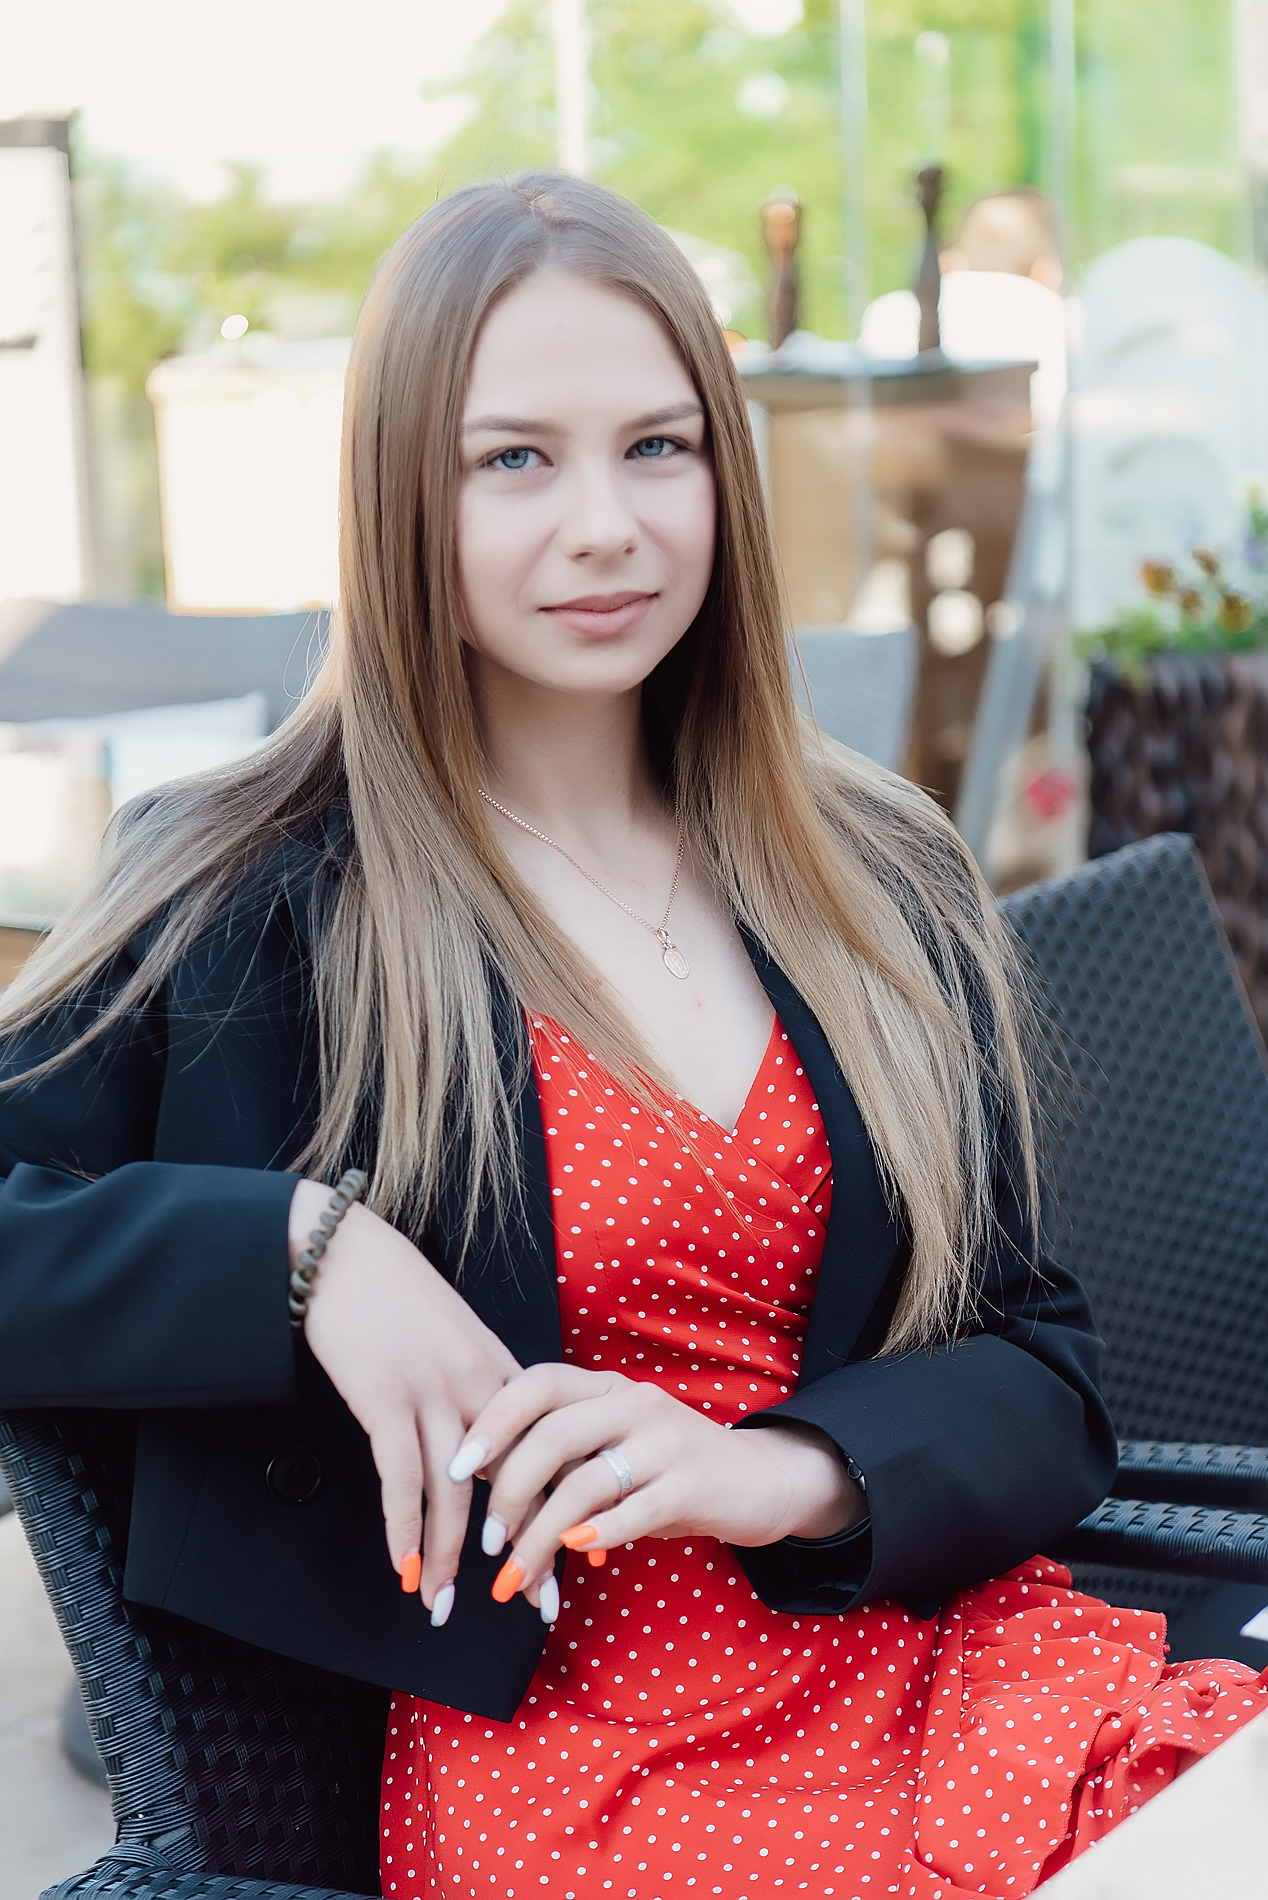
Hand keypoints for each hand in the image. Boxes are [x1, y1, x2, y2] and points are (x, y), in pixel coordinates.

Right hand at [290, 1179, 523, 1619]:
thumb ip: (480, 1385)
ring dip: (449, 1558)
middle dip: (525, 1546)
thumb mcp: (456, 1334)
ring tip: (445, 1606)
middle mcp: (480, 1386)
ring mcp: (434, 1392)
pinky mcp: (386, 1398)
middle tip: (534, 1600)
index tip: (577, 1551)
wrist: (344, 1252)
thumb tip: (490, 1441)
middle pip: (513, 1480)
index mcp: (502, 1370)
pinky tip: (404, 1568)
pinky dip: (403, 1530)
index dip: (563, 1507)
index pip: (546, 1453)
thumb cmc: (395, 1293)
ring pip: (456, 1494)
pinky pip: (401, 1479)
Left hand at [453, 1363, 866, 1603]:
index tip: (455, 1468)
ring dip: (540, 1535)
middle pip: (552, 1437)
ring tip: (516, 1574)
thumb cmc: (669, 1469)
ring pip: (584, 1483)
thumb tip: (491, 1501)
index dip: (491, 1422)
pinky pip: (633, 1509)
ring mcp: (666, 1440)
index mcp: (606, 1387)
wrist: (760, 1480)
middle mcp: (634, 1402)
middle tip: (488, 1540)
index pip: (536, 1385)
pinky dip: (596, 1534)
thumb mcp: (615, 1449)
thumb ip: (564, 1461)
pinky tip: (573, 1555)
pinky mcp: (692, 1483)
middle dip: (509, 1493)